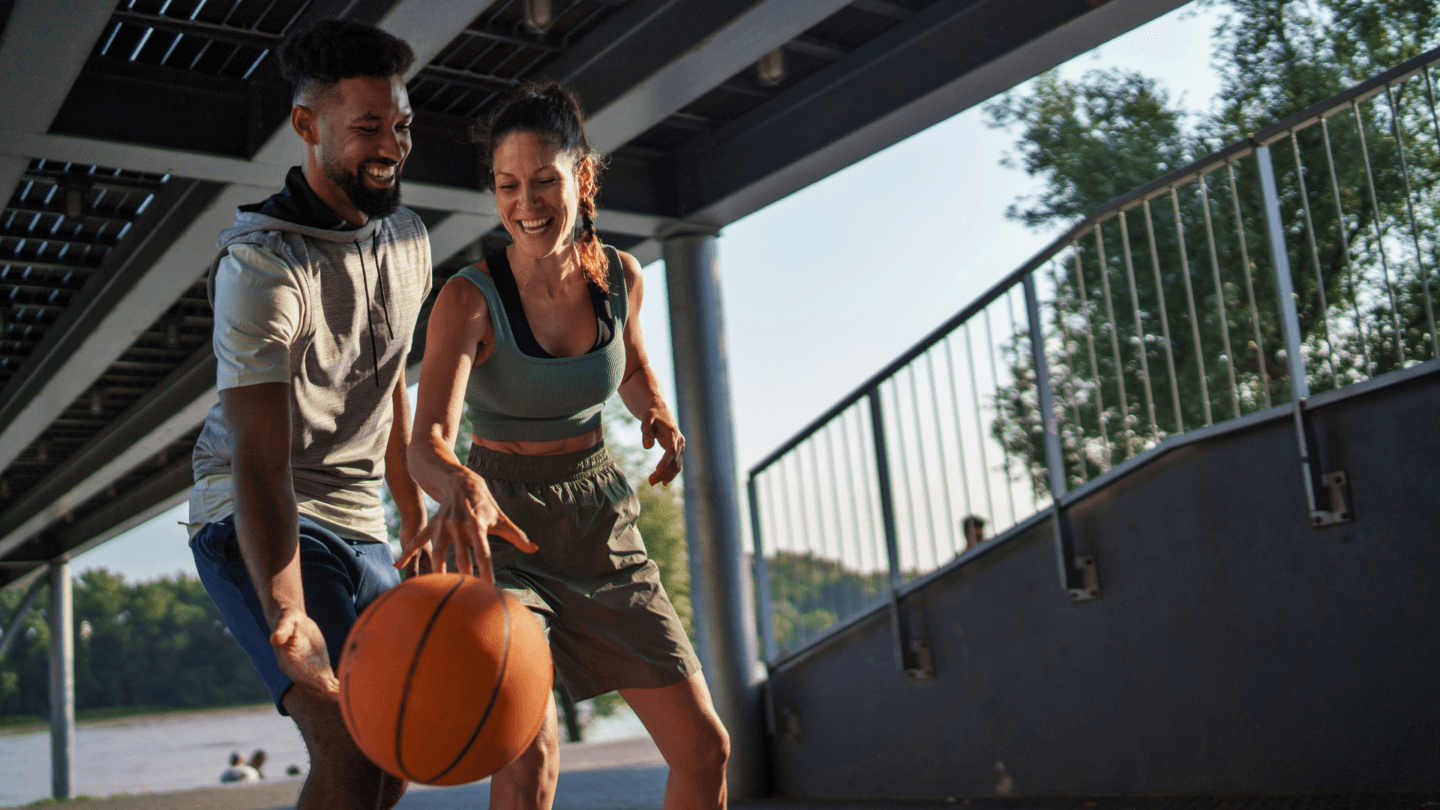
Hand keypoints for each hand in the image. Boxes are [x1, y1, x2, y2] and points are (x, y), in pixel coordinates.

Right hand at [270, 609, 338, 700]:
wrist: (293, 621)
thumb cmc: (288, 619)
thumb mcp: (286, 621)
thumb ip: (281, 630)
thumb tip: (274, 639)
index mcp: (288, 662)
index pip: (300, 676)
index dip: (312, 682)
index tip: (325, 687)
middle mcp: (297, 671)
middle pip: (312, 685)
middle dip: (325, 692)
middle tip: (340, 697)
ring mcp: (309, 672)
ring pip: (321, 686)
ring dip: (333, 693)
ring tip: (347, 698)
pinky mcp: (319, 669)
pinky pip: (328, 681)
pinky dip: (337, 687)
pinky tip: (348, 691)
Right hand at [395, 468, 536, 582]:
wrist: (461, 480)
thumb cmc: (485, 503)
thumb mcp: (501, 517)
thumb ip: (517, 535)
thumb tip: (534, 549)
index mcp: (478, 525)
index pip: (483, 553)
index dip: (486, 571)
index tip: (489, 588)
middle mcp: (459, 526)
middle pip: (460, 557)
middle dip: (463, 577)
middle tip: (464, 596)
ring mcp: (443, 526)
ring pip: (438, 553)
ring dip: (438, 572)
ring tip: (438, 591)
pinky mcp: (432, 525)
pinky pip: (417, 540)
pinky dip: (407, 552)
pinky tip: (397, 566)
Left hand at [643, 413, 684, 485]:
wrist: (661, 410)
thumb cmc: (652, 415)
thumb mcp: (647, 421)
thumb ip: (646, 433)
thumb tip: (647, 447)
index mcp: (673, 433)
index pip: (671, 451)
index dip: (665, 462)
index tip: (657, 471)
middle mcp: (680, 441)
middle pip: (674, 461)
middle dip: (663, 472)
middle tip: (650, 481)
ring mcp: (681, 446)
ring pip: (676, 465)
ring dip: (666, 475)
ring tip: (652, 482)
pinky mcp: (678, 450)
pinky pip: (677, 464)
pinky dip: (671, 473)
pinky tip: (664, 482)